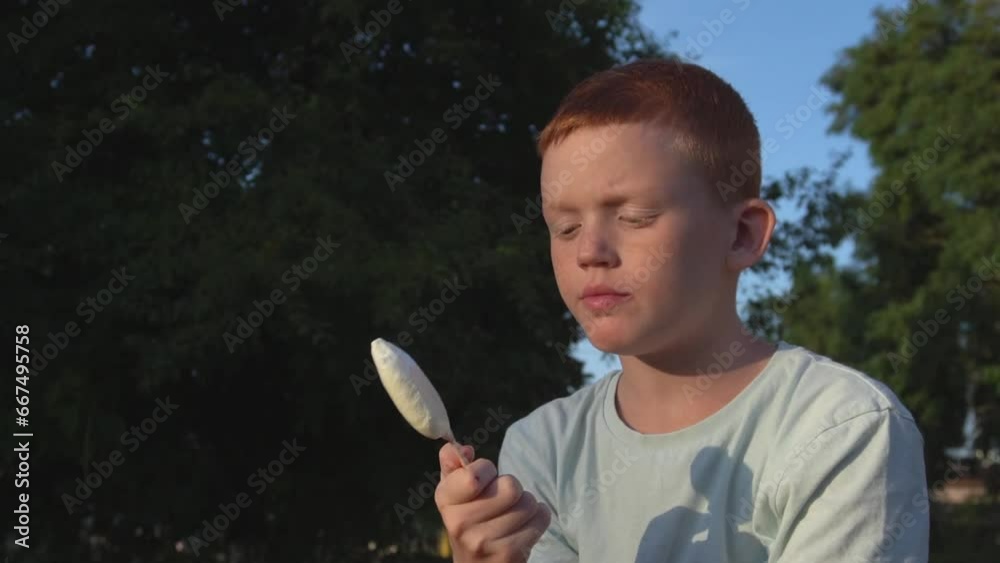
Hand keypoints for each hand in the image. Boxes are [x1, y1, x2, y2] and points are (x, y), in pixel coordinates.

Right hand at [435, 443, 551, 562]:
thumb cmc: (469, 520)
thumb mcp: (454, 492)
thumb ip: (453, 465)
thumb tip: (462, 449)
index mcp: (445, 500)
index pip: (474, 474)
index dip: (487, 471)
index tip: (482, 481)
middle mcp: (460, 523)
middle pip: (510, 486)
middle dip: (512, 489)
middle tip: (501, 502)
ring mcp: (484, 542)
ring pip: (528, 502)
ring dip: (526, 505)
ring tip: (512, 516)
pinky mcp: (509, 554)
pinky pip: (541, 518)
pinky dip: (538, 519)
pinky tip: (523, 527)